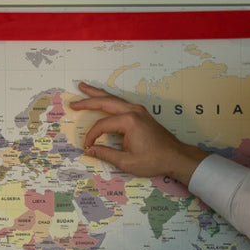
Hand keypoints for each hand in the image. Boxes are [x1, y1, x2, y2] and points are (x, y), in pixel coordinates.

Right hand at [70, 83, 207, 185]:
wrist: (175, 156)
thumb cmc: (154, 160)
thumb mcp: (127, 161)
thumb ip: (105, 154)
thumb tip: (89, 150)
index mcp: (129, 121)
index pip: (102, 125)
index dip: (92, 135)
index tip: (88, 145)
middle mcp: (133, 111)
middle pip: (105, 102)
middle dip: (88, 100)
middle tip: (73, 101)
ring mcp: (138, 110)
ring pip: (113, 99)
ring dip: (98, 94)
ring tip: (84, 87)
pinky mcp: (141, 113)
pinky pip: (121, 102)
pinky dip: (109, 99)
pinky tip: (104, 98)